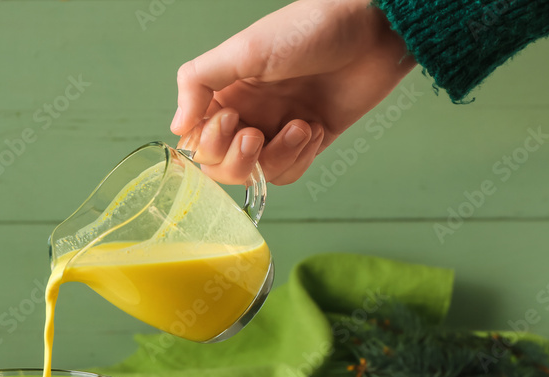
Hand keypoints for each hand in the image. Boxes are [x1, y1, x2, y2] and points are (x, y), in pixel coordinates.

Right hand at [171, 0, 415, 184]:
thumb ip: (198, 83)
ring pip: (257, 174)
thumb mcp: (243, 49)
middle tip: (255, 134)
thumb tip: (176, 128)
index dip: (208, 142)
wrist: (372, 31)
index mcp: (225, 91)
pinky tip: (315, 129)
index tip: (231, 118)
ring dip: (276, 158)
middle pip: (221, 166)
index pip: (197, 140)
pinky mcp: (307, 142)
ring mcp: (277, 129)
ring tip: (300, 126)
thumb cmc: (308, 30)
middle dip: (237, 159)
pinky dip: (299, 158)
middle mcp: (247, 113)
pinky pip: (288, 173)